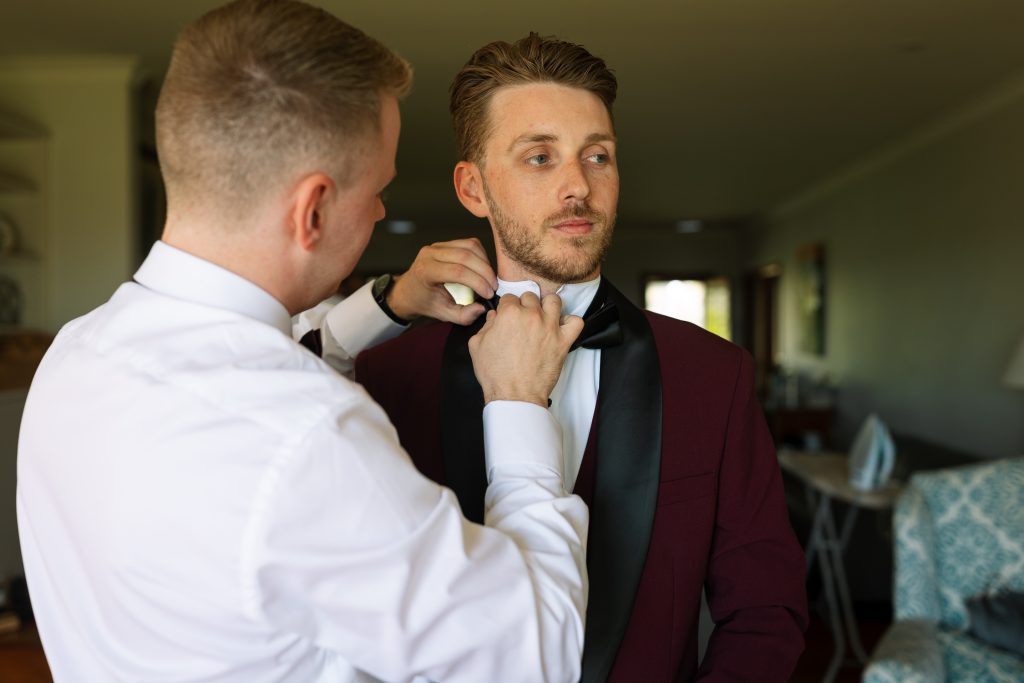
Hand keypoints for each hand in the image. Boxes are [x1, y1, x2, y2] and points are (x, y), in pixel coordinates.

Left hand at [387, 238, 496, 324]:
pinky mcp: (446, 243)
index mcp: (425, 271)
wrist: (409, 290)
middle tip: (494, 287)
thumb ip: (463, 315)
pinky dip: (481, 256)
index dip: (478, 282)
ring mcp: (437, 246)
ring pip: (470, 246)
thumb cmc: (424, 302)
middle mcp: (430, 254)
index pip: (457, 272)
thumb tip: (482, 308)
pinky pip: (469, 244)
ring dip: (485, 263)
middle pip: (466, 256)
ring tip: (490, 279)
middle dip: (485, 272)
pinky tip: (483, 270)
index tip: (489, 294)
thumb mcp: (443, 314)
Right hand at [468, 293, 583, 406]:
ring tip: (543, 315)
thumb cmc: (496, 374)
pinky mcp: (563, 341)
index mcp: (509, 314)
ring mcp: (550, 327)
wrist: (514, 395)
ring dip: (547, 305)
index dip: (507, 307)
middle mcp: (531, 316)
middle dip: (525, 305)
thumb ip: (485, 325)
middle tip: (523, 319)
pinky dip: (570, 322)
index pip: (510, 298)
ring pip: (554, 301)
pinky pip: (576, 321)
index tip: (508, 315)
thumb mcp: (477, 345)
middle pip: (531, 297)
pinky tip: (561, 327)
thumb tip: (493, 316)